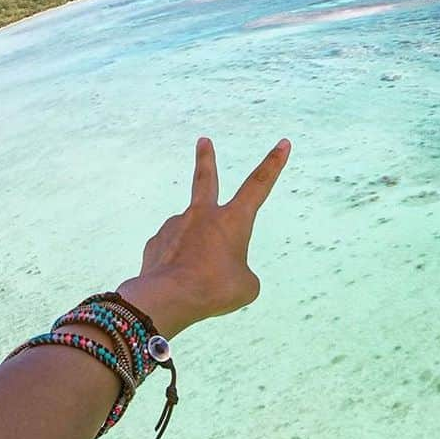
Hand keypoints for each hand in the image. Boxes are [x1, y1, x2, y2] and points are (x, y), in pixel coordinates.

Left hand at [116, 136, 290, 336]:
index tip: (283, 143)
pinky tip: (179, 282)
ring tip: (198, 279)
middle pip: (205, 179)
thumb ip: (240, 272)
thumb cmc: (214, 289)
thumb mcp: (245, 287)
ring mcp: (176, 226)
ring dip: (197, 253)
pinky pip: (173, 254)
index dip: (273, 164)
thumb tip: (222, 267)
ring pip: (191, 237)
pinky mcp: (156, 242)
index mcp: (232, 220)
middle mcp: (203, 215)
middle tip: (203, 141)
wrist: (167, 297)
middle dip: (206, 159)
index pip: (259, 185)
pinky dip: (179, 266)